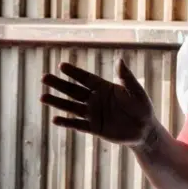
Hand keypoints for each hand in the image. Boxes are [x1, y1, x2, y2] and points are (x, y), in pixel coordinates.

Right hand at [41, 59, 155, 145]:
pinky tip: (55, 119)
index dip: (74, 72)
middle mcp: (96, 99)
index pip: (86, 78)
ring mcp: (93, 114)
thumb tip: (119, 59)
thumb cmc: (142, 106)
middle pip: (74, 90)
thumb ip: (126, 77)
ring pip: (72, 107)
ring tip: (42, 97)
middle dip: (59, 84)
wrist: (145, 129)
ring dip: (57, 102)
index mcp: (104, 88)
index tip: (61, 65)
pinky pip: (78, 125)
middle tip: (44, 77)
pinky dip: (67, 123)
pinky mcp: (94, 128)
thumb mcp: (135, 90)